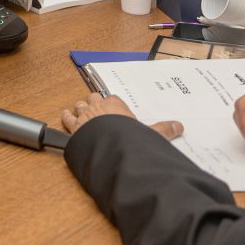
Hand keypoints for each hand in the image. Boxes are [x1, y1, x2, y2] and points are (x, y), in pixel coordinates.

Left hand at [61, 92, 182, 139]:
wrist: (108, 145)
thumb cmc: (127, 137)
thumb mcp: (149, 133)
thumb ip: (163, 130)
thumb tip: (179, 126)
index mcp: (115, 104)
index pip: (112, 98)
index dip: (113, 104)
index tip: (115, 109)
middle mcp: (98, 106)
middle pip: (93, 98)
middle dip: (94, 103)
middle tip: (97, 109)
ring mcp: (85, 116)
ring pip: (78, 105)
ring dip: (79, 109)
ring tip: (81, 112)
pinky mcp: (74, 127)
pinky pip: (67, 119)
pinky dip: (66, 118)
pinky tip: (65, 118)